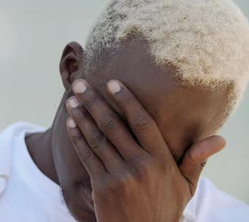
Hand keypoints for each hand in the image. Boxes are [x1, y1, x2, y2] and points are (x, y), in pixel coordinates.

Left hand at [65, 79, 225, 221]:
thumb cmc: (165, 207)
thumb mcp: (186, 186)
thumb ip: (196, 159)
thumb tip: (219, 139)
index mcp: (161, 161)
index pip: (142, 122)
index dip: (126, 100)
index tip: (111, 82)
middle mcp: (140, 166)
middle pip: (113, 126)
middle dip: (94, 102)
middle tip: (79, 83)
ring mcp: (119, 176)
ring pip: (97, 139)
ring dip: (82, 117)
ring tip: (72, 100)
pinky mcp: (102, 187)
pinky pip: (87, 157)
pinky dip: (78, 138)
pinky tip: (71, 123)